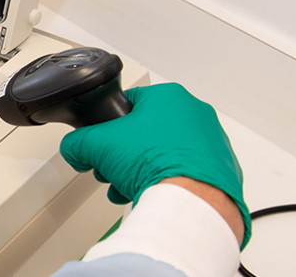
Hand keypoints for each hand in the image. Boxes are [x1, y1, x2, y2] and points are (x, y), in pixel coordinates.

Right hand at [60, 83, 250, 245]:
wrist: (189, 199)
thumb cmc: (155, 163)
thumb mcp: (96, 144)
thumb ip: (77, 142)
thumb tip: (74, 149)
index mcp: (169, 96)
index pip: (128, 104)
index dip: (108, 127)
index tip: (103, 144)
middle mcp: (195, 113)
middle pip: (146, 132)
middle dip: (125, 154)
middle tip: (114, 169)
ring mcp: (212, 141)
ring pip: (165, 153)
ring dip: (142, 171)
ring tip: (128, 187)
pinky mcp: (221, 168)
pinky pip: (186, 171)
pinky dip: (168, 182)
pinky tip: (151, 195)